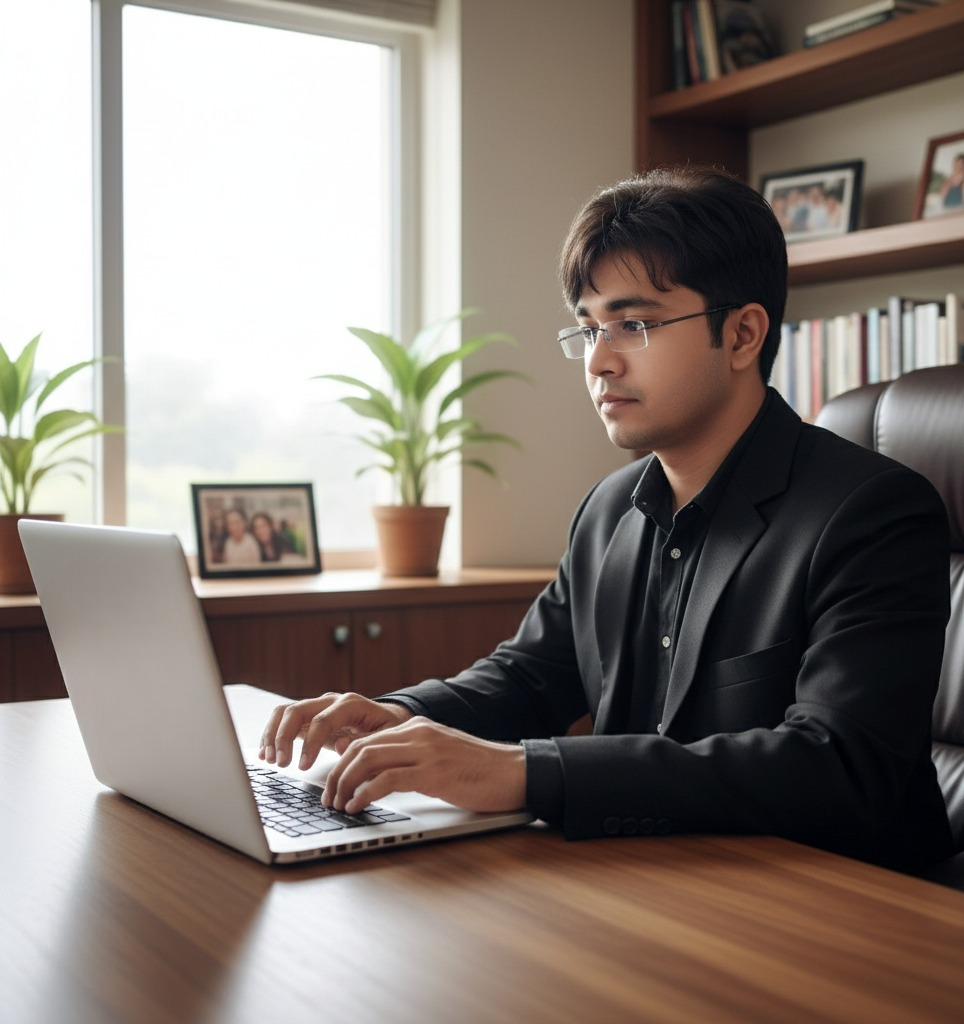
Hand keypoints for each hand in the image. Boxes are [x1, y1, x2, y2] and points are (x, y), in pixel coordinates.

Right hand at [259, 692, 411, 769]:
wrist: (388, 720)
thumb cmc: (388, 730)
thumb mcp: (386, 737)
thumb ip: (365, 741)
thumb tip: (341, 744)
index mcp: (350, 704)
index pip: (323, 720)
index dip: (310, 744)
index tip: (303, 766)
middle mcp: (330, 701)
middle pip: (298, 710)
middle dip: (284, 737)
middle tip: (281, 763)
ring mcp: (317, 707)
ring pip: (285, 712)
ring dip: (273, 735)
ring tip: (269, 759)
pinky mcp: (309, 718)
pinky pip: (284, 720)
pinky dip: (272, 735)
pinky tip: (267, 753)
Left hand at [321, 716, 526, 815]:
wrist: (514, 772)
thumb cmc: (480, 771)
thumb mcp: (440, 757)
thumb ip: (413, 760)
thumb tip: (379, 780)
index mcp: (417, 728)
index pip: (366, 740)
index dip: (342, 764)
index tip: (334, 787)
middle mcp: (417, 733)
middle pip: (360, 748)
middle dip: (337, 775)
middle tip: (329, 800)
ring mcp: (425, 751)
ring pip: (367, 759)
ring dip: (345, 785)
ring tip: (339, 806)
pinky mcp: (434, 772)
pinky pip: (387, 779)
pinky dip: (365, 793)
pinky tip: (358, 807)